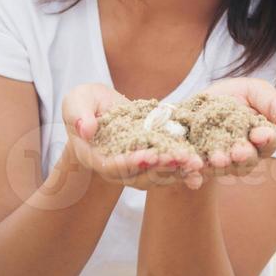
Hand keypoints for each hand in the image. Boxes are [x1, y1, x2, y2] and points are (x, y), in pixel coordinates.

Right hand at [62, 83, 203, 190]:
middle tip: (179, 159)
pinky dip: (183, 168)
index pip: (111, 165)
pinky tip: (199, 165)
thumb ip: (78, 114)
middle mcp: (116, 168)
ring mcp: (135, 168)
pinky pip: (168, 168)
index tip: (148, 155)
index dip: (130, 162)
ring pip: (156, 175)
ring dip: (176, 170)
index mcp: (94, 156)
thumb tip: (85, 129)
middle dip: (160, 167)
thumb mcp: (77, 101)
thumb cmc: (86, 104)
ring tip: (193, 162)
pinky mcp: (152, 161)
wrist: (101, 111)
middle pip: (138, 174)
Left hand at [185, 76, 275, 186]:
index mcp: (261, 137)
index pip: (269, 142)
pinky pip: (198, 173)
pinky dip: (197, 174)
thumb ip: (273, 103)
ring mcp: (221, 162)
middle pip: (249, 161)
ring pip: (225, 169)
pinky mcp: (199, 166)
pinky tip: (195, 170)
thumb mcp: (253, 91)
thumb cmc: (231, 96)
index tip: (260, 134)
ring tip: (217, 158)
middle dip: (244, 156)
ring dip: (222, 165)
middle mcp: (244, 154)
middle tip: (238, 152)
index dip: (266, 139)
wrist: (196, 103)